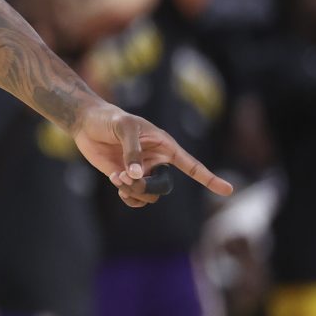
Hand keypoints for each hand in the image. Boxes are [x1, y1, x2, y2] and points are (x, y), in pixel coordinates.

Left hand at [70, 102, 233, 205]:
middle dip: (147, 187)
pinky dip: (127, 195)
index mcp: (165, 146)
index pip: (191, 165)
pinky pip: (134, 197)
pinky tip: (117, 182)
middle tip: (126, 177)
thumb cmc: (110, 118)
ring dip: (134, 191)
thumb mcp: (124, 127)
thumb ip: (132, 150)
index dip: (209, 178)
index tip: (228, 190)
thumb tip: (137, 175)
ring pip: (149, 195)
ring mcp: (142, 172)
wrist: (87, 123)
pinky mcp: (126, 178)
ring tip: (118, 178)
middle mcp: (157, 161)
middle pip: (164, 187)